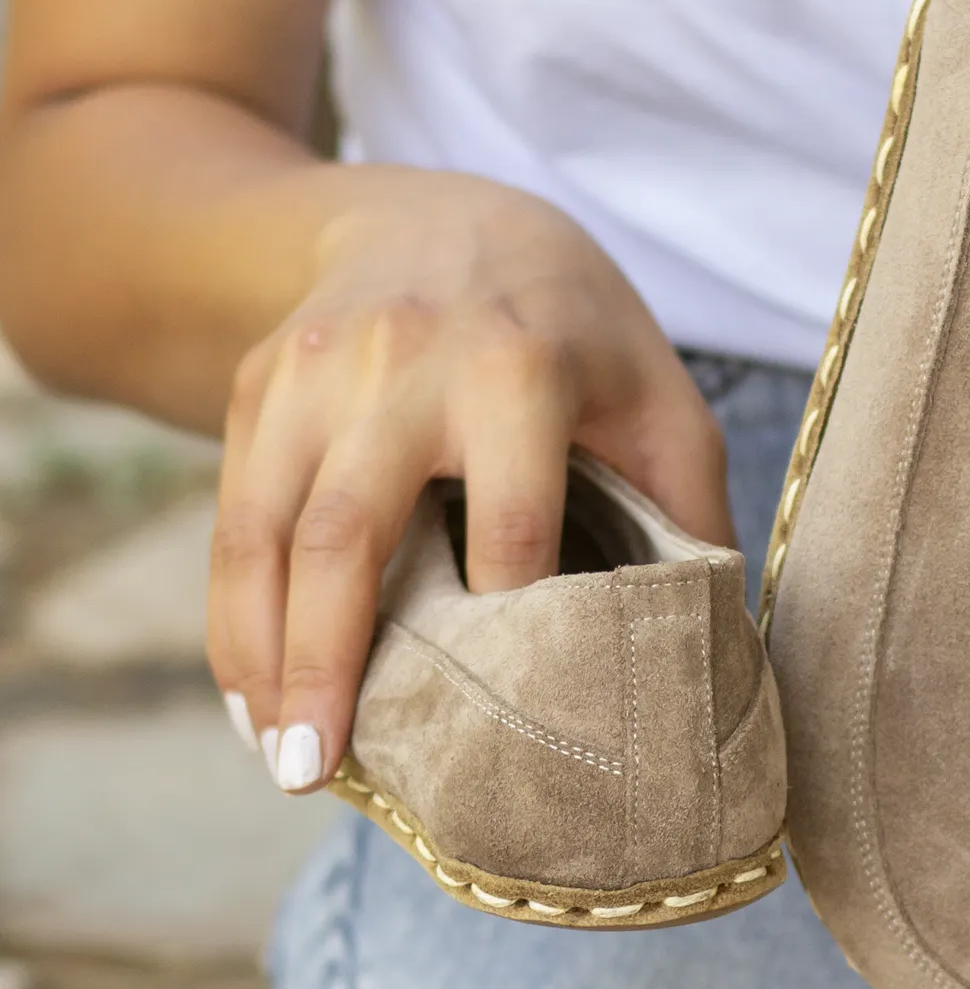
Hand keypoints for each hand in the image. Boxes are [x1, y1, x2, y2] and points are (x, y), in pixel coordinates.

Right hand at [208, 168, 730, 792]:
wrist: (448, 215)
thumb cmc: (578, 335)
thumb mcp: (659, 400)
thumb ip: (689, 513)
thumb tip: (717, 649)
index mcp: (520, 370)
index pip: (507, 520)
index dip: (504, 620)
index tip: (505, 716)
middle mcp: (401, 364)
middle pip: (346, 533)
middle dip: (328, 662)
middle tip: (319, 773)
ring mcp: (315, 372)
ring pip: (264, 530)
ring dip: (261, 655)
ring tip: (280, 759)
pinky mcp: (260, 386)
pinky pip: (232, 514)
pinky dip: (235, 613)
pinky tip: (253, 694)